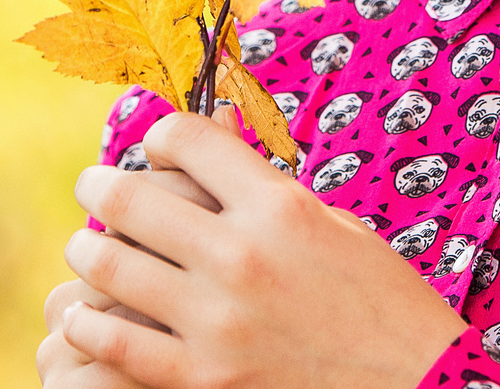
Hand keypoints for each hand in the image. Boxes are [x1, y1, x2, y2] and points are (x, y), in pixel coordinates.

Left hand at [55, 109, 470, 388]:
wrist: (415, 386)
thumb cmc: (379, 300)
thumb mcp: (334, 224)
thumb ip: (266, 189)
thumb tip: (212, 140)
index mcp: (279, 205)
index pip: (187, 138)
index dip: (160, 135)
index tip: (155, 147)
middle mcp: (241, 254)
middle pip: (130, 199)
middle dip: (99, 186)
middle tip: (90, 187)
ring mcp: (217, 320)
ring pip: (109, 267)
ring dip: (87, 250)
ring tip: (85, 248)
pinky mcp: (202, 377)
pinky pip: (116, 343)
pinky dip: (89, 322)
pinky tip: (85, 312)